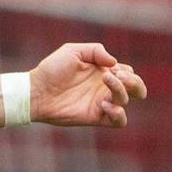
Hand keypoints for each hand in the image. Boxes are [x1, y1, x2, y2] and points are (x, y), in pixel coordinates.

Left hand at [29, 43, 144, 128]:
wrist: (36, 91)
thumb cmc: (52, 69)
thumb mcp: (72, 50)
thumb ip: (96, 50)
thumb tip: (115, 64)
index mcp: (103, 72)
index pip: (128, 72)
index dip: (126, 70)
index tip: (112, 68)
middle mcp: (105, 88)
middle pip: (136, 88)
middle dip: (134, 82)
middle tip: (119, 76)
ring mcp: (101, 103)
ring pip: (127, 100)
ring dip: (122, 90)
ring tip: (106, 81)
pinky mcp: (95, 117)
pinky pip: (119, 121)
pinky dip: (118, 113)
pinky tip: (105, 104)